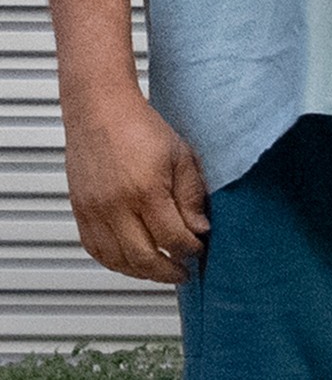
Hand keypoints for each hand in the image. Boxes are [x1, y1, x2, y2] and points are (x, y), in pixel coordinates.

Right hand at [63, 93, 208, 284]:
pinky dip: (115, 263)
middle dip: (169, 271)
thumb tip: (199, 228)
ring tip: (161, 271)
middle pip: (144, 258)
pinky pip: (96, 251)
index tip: (199, 248)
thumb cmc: (140, 126)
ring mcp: (94, 212)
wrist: (101, 110)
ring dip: (142, 273)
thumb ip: (191, 194)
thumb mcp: (180, 154)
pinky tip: (131, 262)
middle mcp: (116, 206)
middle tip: (183, 272)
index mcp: (146, 189)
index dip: (190, 248)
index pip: (172, 237)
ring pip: (118, 262)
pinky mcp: (80, 213)